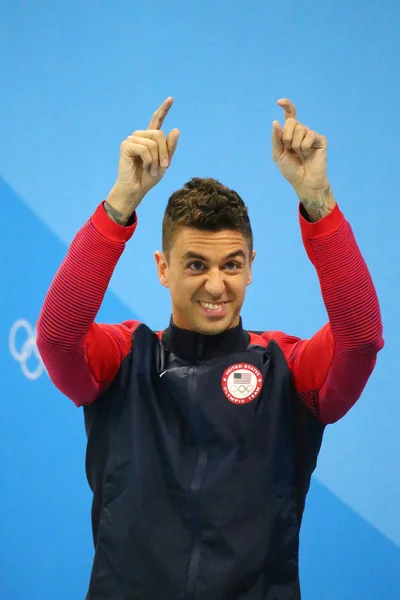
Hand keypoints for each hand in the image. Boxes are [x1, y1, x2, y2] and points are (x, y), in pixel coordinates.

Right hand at [107, 97, 179, 219]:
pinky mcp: (126, 146)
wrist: (136, 189)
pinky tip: (145, 167)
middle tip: (162, 167)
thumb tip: (176, 129)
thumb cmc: (149, 177)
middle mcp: (140, 136)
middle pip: (159, 135)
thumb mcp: (165, 162)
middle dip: (164, 153)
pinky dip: (149, 160)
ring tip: (152, 170)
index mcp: (150, 138)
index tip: (171, 99)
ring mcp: (132, 139)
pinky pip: (144, 148)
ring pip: (153, 142)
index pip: (157, 120)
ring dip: (156, 160)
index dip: (164, 109)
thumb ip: (170, 147)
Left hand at [272, 99, 327, 194]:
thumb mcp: (278, 154)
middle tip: (291, 150)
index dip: (287, 106)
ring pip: (300, 129)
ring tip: (300, 154)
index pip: (290, 115)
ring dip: (296, 145)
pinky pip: (309, 136)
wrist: (303, 181)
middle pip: (291, 122)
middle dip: (287, 138)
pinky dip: (305, 147)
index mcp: (291, 133)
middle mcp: (302, 131)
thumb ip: (276, 139)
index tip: (279, 102)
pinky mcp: (320, 140)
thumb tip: (276, 121)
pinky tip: (308, 155)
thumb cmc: (290, 169)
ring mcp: (311, 134)